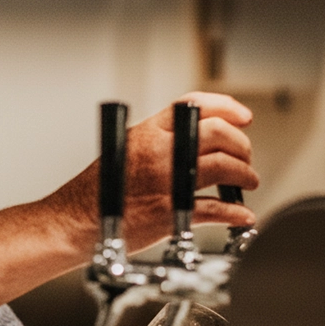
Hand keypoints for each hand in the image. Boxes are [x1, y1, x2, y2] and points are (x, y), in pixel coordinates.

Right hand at [45, 91, 259, 256]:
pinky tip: (241, 215)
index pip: (196, 106)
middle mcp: (161, 152)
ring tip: (247, 182)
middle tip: (245, 156)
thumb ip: (158, 140)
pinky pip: (216, 210)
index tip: (243, 117)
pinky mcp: (172, 213)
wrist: (77, 220)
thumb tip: (190, 139)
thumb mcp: (125, 148)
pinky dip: (235, 213)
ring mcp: (168, 182)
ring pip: (223, 167)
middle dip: (241, 145)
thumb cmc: (99, 190)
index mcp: (149, 132)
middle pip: (218, 134)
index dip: (227, 107)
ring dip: (245, 175)